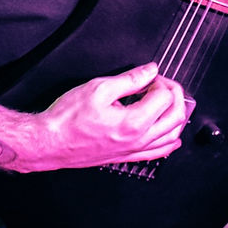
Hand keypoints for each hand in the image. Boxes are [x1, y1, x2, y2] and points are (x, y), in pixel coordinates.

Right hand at [34, 63, 187, 169]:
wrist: (50, 142)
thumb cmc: (68, 119)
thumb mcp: (99, 88)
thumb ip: (130, 79)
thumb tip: (150, 70)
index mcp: (134, 123)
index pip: (165, 97)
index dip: (160, 80)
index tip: (149, 75)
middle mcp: (138, 141)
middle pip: (176, 117)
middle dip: (174, 94)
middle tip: (161, 83)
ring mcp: (133, 151)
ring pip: (172, 137)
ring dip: (175, 115)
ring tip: (166, 101)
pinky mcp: (126, 157)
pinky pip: (158, 152)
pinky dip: (169, 140)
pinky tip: (169, 133)